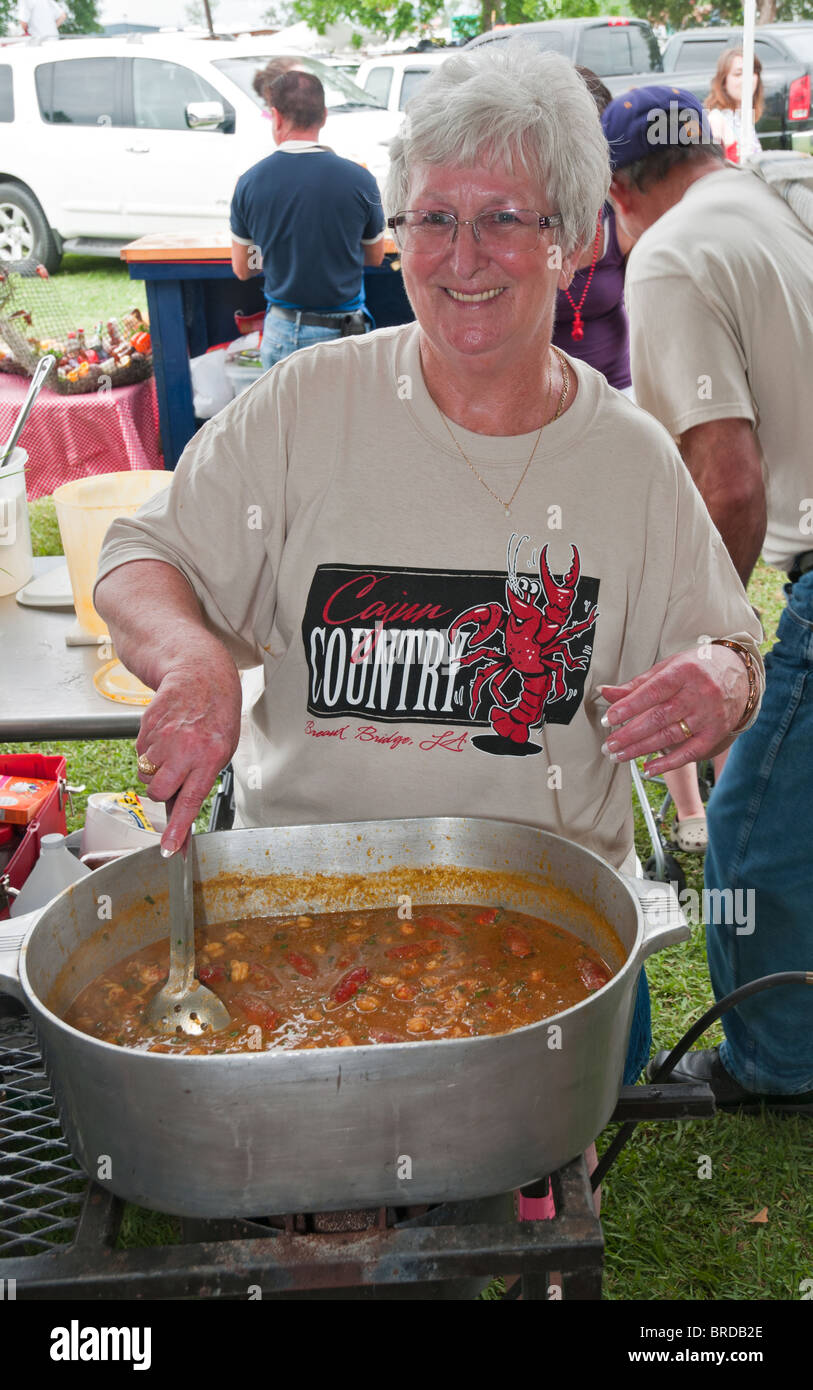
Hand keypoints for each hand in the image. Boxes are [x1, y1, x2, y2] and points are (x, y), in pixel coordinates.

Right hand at [135, 651, 242, 853]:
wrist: (200, 676)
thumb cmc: (216, 715)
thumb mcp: (221, 750)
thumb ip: (200, 778)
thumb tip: (178, 809)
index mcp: (210, 758)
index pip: (190, 802)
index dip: (177, 830)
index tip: (168, 850)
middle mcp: (185, 750)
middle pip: (158, 792)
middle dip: (161, 791)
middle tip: (173, 775)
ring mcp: (164, 739)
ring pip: (145, 775)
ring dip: (154, 770)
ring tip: (172, 749)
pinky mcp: (147, 729)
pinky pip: (140, 754)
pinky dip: (149, 751)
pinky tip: (165, 735)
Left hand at [600, 646, 749, 775]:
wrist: (740, 674)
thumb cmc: (696, 669)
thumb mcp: (668, 667)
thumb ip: (637, 684)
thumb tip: (604, 692)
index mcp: (684, 671)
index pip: (652, 692)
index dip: (629, 707)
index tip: (608, 719)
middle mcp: (699, 694)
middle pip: (659, 717)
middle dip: (630, 734)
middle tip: (608, 745)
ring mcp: (709, 715)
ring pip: (670, 736)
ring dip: (641, 749)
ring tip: (618, 756)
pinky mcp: (716, 733)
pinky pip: (689, 752)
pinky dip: (668, 763)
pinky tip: (647, 769)